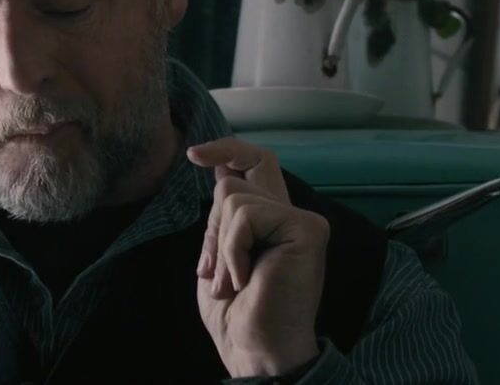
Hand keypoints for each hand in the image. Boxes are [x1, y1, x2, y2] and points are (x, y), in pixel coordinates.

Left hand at [188, 137, 328, 377]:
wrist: (255, 350)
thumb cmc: (236, 315)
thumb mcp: (218, 256)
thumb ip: (223, 218)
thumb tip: (220, 171)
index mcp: (272, 221)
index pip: (256, 165)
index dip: (226, 150)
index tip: (193, 155)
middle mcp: (290, 215)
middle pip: (244, 171)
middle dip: (213, 212)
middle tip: (213, 269)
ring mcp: (302, 220)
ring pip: (234, 198)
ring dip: (219, 246)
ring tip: (232, 282)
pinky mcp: (306, 228)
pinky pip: (246, 216)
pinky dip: (232, 251)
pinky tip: (245, 281)